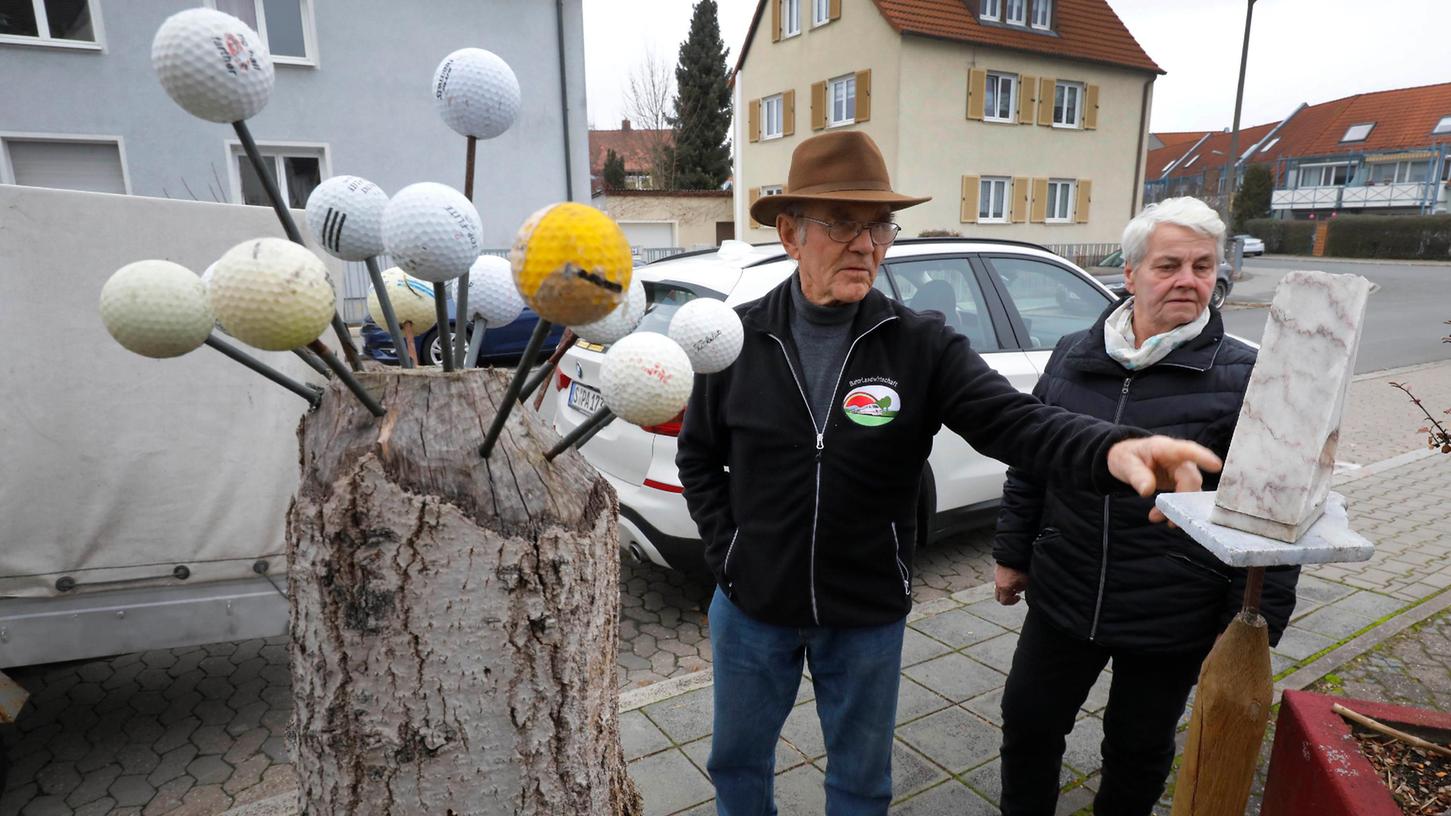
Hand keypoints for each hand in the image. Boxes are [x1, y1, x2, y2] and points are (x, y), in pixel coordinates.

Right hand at [994, 564, 1028, 605]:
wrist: (1013, 555)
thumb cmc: (1019, 568)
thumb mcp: (1024, 582)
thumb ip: (1021, 589)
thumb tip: (1018, 590)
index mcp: (1004, 588)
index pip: (1004, 602)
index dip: (1012, 602)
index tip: (1018, 597)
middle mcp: (998, 584)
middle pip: (998, 597)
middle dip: (1006, 597)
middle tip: (1014, 593)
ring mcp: (996, 577)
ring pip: (998, 588)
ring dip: (1005, 589)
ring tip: (1013, 584)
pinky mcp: (996, 571)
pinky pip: (999, 580)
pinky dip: (1004, 582)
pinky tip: (1011, 577)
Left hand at [1107, 435, 1222, 522]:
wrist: (1125, 459)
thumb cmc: (1127, 456)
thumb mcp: (1124, 463)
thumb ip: (1136, 475)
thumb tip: (1146, 491)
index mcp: (1165, 448)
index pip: (1187, 450)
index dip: (1202, 457)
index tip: (1216, 465)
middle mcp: (1179, 460)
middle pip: (1191, 479)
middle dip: (1182, 500)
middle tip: (1168, 517)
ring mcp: (1182, 472)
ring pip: (1192, 492)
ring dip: (1179, 508)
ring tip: (1156, 517)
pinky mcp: (1182, 484)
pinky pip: (1186, 499)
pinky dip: (1175, 510)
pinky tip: (1160, 516)